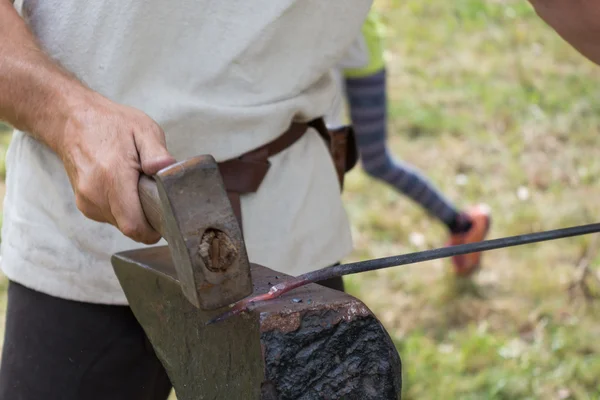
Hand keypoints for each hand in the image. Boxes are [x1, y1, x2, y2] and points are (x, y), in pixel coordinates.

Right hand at [58, 93, 175, 243]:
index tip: (167, 220)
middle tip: (156, 197)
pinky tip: (125, 188)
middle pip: (129, 227)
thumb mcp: (143, 129)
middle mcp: (95, 194)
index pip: (134, 225)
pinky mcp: (83, 204)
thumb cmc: (111, 124)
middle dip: (147, 219)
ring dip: (134, 213)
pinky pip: (110, 216)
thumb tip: (168, 169)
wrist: (73, 121)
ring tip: (138, 187)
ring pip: (120, 223)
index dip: (153, 230)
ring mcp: (86, 201)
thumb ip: (157, 152)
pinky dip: (122, 208)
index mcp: (112, 177)